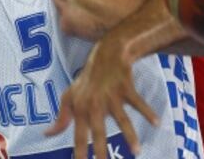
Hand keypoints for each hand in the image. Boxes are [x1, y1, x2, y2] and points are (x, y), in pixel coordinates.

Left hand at [46, 37, 158, 158]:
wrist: (107, 54)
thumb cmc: (87, 80)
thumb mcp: (70, 95)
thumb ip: (61, 117)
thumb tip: (47, 135)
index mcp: (81, 108)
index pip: (79, 136)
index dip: (80, 153)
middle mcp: (95, 104)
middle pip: (99, 132)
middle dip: (101, 151)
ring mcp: (111, 96)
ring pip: (122, 119)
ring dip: (131, 135)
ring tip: (137, 151)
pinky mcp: (125, 88)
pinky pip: (138, 102)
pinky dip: (148, 112)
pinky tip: (157, 122)